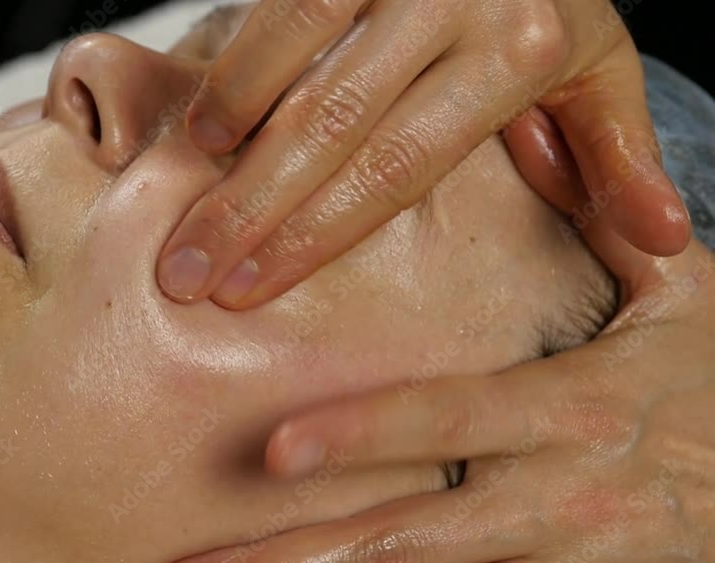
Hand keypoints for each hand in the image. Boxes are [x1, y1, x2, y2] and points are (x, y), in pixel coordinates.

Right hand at [157, 0, 690, 308]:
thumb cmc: (548, 2)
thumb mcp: (599, 71)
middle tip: (185, 275)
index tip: (252, 290)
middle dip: (250, 212)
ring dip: (228, 150)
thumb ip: (616, 154)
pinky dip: (234, 74)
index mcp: (516, 52)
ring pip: (295, 70)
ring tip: (181, 223)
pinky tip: (198, 135)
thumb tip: (665, 245)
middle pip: (331, 129)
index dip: (317, 235)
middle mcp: (452, 3)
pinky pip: (277, 12)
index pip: (397, 166)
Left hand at [175, 111, 714, 561]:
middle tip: (216, 560)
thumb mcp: (687, 304)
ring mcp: (561, 554)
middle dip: (314, 551)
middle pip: (418, 534)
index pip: (452, 419)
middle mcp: (558, 492)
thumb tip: (533, 131)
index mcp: (575, 410)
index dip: (367, 436)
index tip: (278, 449)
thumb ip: (605, 224)